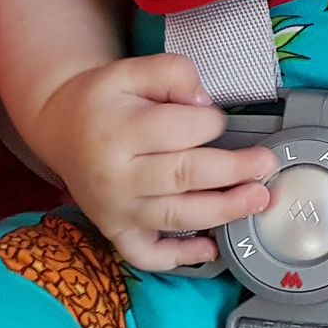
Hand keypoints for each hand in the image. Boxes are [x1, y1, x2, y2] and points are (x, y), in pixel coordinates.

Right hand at [30, 53, 274, 270]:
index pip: (179, 130)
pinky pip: (147, 254)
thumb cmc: (103, 100)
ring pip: (175, 217)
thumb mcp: (130, 70)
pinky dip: (179, 258)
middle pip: (184, 177)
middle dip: (233, 172)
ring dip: (222, 211)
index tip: (219, 117)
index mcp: (119, 133)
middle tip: (266, 165)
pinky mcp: (116, 231)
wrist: (60, 129)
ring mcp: (115, 210)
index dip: (210, 122)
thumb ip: (171, 74)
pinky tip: (211, 248)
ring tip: (258, 200)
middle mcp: (116, 178)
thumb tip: (202, 101)